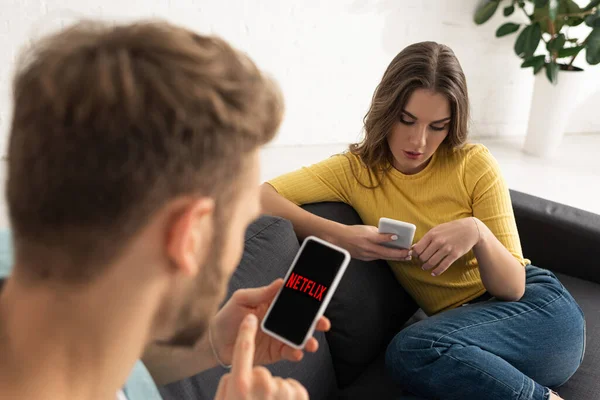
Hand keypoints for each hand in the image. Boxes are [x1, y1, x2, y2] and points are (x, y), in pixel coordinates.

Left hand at [210, 280, 330, 365]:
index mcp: (274, 304)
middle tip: (323, 323)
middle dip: (317, 321)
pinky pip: (290, 353)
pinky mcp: (275, 353)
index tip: (320, 297)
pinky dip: (296, 353)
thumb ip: (262, 292)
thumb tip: (282, 281)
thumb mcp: (242, 299)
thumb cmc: (227, 316)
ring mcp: (279, 337)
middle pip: (303, 320)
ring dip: (309, 340)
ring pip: (300, 338)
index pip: (295, 299)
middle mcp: (280, 320)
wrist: (215, 342)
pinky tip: (297, 353)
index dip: (309, 298)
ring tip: (312, 343)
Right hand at [334, 224, 411, 260]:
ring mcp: (366, 254)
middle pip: (385, 252)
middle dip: (399, 254)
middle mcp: (367, 247)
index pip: (379, 238)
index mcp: (367, 237)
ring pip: (384, 257)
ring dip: (396, 257)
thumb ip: (378, 232)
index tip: (397, 236)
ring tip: (406, 257)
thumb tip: (390, 235)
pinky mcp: (366, 258)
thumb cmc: (354, 231)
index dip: (388, 237)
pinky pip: (379, 258)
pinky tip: (395, 257)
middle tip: (409, 253)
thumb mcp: (366, 228)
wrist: (340, 239)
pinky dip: (387, 257)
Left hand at [412, 217, 480, 276]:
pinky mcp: (454, 254)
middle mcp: (438, 241)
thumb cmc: (451, 229)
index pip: (418, 248)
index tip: (416, 256)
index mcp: (432, 234)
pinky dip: (437, 271)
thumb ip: (426, 239)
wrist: (470, 229)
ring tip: (425, 267)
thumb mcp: (437, 230)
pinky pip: (443, 266)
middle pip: (423, 257)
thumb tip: (414, 248)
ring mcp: (447, 248)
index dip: (415, 254)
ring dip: (426, 267)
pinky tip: (433, 273)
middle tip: (421, 262)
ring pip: (432, 262)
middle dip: (421, 261)